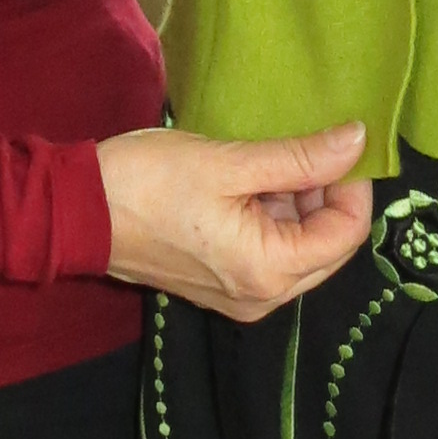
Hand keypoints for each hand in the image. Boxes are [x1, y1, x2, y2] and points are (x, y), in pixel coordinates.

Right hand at [98, 120, 372, 323]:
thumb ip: (300, 157)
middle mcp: (263, 298)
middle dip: (326, 195)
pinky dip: (271, 217)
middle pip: (329, 246)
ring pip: (300, 248)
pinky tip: (249, 182)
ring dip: (297, 204)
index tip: (336, 142)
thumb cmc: (149, 183)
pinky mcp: (221, 286)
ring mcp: (241, 296)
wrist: (78, 212)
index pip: (348, 234)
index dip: (352, 185)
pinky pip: (269, 253)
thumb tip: (359, 140)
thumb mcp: (230, 163)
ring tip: (266, 161)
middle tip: (303, 148)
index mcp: (269, 273)